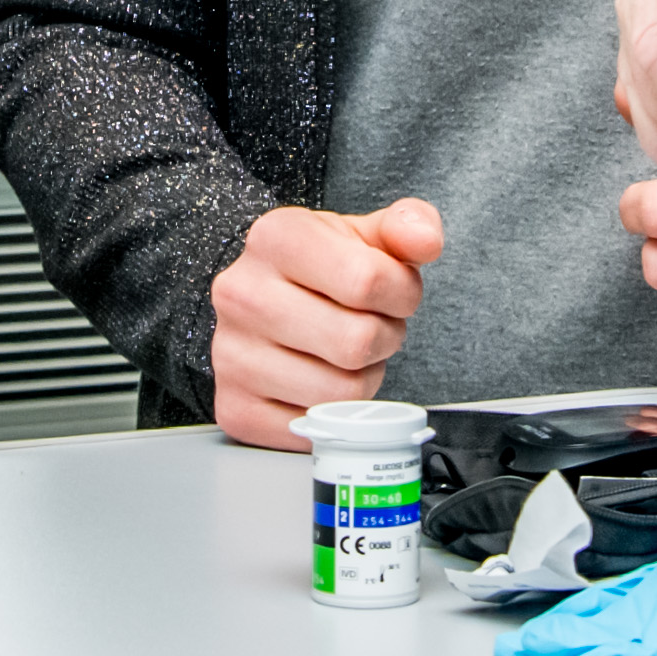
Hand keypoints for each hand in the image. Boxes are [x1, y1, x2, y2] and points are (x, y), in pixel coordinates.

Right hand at [208, 196, 444, 448]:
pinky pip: (313, 429)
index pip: (368, 280)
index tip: (393, 292)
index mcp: (276, 238)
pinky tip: (319, 381)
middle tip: (372, 326)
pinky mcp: (236, 407)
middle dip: (384, 338)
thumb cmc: (317, 271)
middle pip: (356, 341)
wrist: (262, 304)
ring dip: (362, 378)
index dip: (402, 293)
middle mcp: (242, 294)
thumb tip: (425, 239)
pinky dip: (331, 414)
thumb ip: (406, 226)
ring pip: (340, 392)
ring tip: (346, 354)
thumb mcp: (363, 235)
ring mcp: (231, 354)